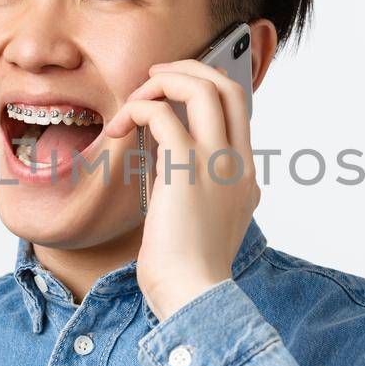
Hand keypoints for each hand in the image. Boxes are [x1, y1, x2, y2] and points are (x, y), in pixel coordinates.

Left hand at [103, 59, 259, 319]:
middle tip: (153, 77)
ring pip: (203, 88)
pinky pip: (163, 115)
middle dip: (188, 69)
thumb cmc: (186, 269)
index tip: (169, 94)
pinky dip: (139, 110)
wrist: (192, 296)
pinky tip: (120, 129)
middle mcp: (238, 163)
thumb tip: (160, 155)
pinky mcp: (187, 170)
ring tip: (132, 101)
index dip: (202, 89)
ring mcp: (217, 164)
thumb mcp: (196, 218)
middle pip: (227, 86)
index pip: (237, 108)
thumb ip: (188, 182)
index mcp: (244, 175)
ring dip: (161, 84)